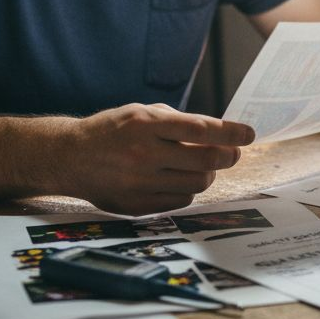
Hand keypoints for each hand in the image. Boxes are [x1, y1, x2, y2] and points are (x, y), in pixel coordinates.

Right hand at [61, 103, 253, 214]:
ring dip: (208, 174)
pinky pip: (181, 201)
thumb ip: (178, 122)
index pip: (201, 129)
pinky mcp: (137, 205)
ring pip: (197, 184)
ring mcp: (139, 182)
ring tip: (202, 166)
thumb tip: (220, 134)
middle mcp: (143, 154)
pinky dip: (188, 191)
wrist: (70, 157)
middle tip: (233, 152)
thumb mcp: (141, 113)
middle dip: (228, 156)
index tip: (249, 134)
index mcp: (146, 124)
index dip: (231, 132)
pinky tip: (178, 180)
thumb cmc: (112, 131)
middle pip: (205, 161)